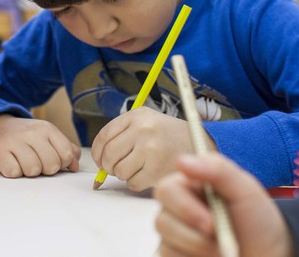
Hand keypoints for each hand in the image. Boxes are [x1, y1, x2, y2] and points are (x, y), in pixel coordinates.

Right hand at [0, 114, 80, 177]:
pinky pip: (14, 173)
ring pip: (33, 171)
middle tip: (36, 161)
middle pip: (51, 165)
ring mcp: (15, 142)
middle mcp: (32, 133)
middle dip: (45, 169)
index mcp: (47, 129)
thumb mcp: (47, 136)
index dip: (62, 163)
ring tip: (23, 162)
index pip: (66, 154)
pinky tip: (11, 163)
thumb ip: (66, 149)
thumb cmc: (26, 137)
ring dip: (28, 172)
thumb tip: (75, 166)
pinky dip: (14, 172)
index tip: (52, 159)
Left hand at [91, 106, 212, 190]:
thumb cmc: (169, 135)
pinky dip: (136, 183)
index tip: (99, 160)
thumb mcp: (147, 122)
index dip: (97, 152)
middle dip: (108, 166)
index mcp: (137, 115)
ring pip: (119, 171)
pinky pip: (132, 183)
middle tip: (116, 169)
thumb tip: (98, 160)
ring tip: (136, 169)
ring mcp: (151, 149)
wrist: (200, 142)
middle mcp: (143, 129)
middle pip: (108, 155)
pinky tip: (147, 175)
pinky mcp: (157, 169)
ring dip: (124, 175)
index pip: (104, 136)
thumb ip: (123, 134)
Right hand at [154, 153, 292, 256]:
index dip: (184, 208)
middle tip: (223, 244)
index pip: (166, 190)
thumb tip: (181, 160)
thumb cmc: (257, 219)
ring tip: (224, 252)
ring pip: (166, 245)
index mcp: (188, 187)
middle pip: (162, 221)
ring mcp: (175, 237)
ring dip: (199, 251)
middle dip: (194, 236)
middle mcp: (176, 211)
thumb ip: (217, 169)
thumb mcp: (245, 189)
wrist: (270, 253)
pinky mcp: (177, 256)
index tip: (211, 223)